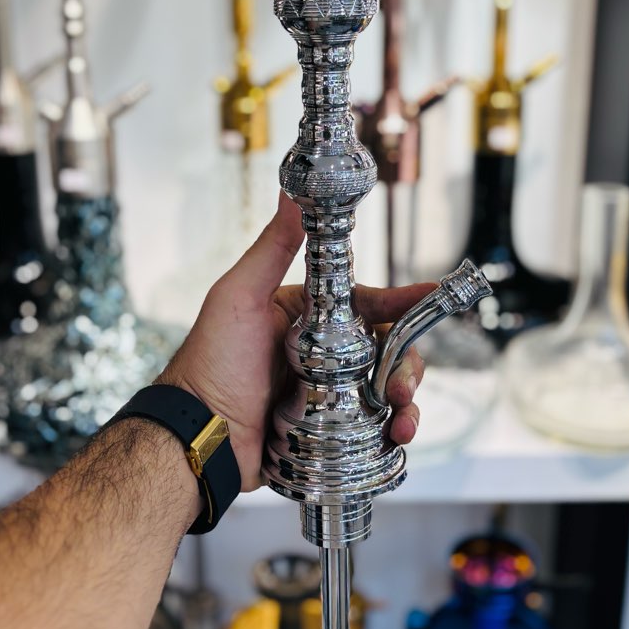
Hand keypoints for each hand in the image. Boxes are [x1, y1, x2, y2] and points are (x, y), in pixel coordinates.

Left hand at [158, 193, 432, 490]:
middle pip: (386, 348)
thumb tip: (293, 192)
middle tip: (403, 385)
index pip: (365, 301)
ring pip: (385, 388)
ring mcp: (327, 393)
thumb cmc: (210, 363)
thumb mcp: (240, 297)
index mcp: (306, 316)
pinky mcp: (329, 430)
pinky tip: (395, 436)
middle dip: (406, 363)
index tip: (430, 296)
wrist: (198, 436)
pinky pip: (373, 425)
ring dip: (405, 401)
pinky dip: (391, 429)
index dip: (400, 301)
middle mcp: (321, 352)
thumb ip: (273, 246)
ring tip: (402, 417)